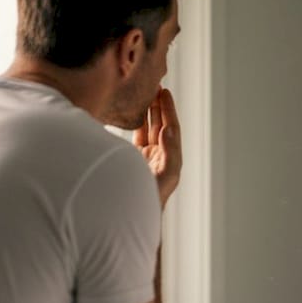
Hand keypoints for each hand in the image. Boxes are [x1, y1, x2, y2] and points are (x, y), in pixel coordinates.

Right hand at [134, 88, 181, 207]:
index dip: (168, 110)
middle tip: (154, 86)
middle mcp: (159, 157)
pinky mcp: (132, 161)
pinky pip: (136, 138)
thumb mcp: (166, 176)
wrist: (131, 216)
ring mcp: (145, 158)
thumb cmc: (151, 201)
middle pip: (160, 125)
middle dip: (158, 106)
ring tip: (144, 94)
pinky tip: (131, 113)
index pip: (170, 128)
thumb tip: (169, 129)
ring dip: (147, 112)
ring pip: (147, 129)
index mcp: (169, 159)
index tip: (164, 92)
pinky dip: (135, 124)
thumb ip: (170, 153)